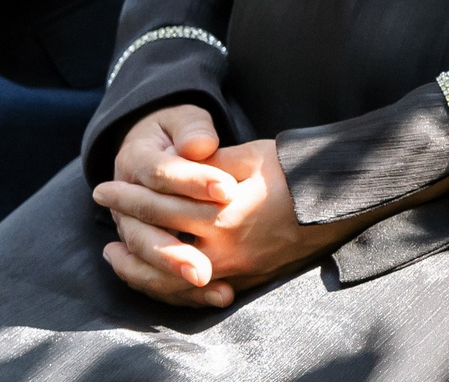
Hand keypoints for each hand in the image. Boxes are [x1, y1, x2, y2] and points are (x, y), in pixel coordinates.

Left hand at [95, 112, 368, 305]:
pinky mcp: (245, 282)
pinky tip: (153, 273)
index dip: (128, 196)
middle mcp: (225, 250)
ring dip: (136, 268)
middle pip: (157, 247)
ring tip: (114, 253)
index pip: (160, 207)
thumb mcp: (251, 156)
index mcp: (224, 214)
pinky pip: (194, 293)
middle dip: (124, 225)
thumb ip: (206, 166)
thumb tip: (171, 171)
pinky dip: (167, 285)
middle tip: (102, 207)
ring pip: (170, 281)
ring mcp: (236, 271)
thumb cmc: (299, 170)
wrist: (346, 197)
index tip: (103, 186)